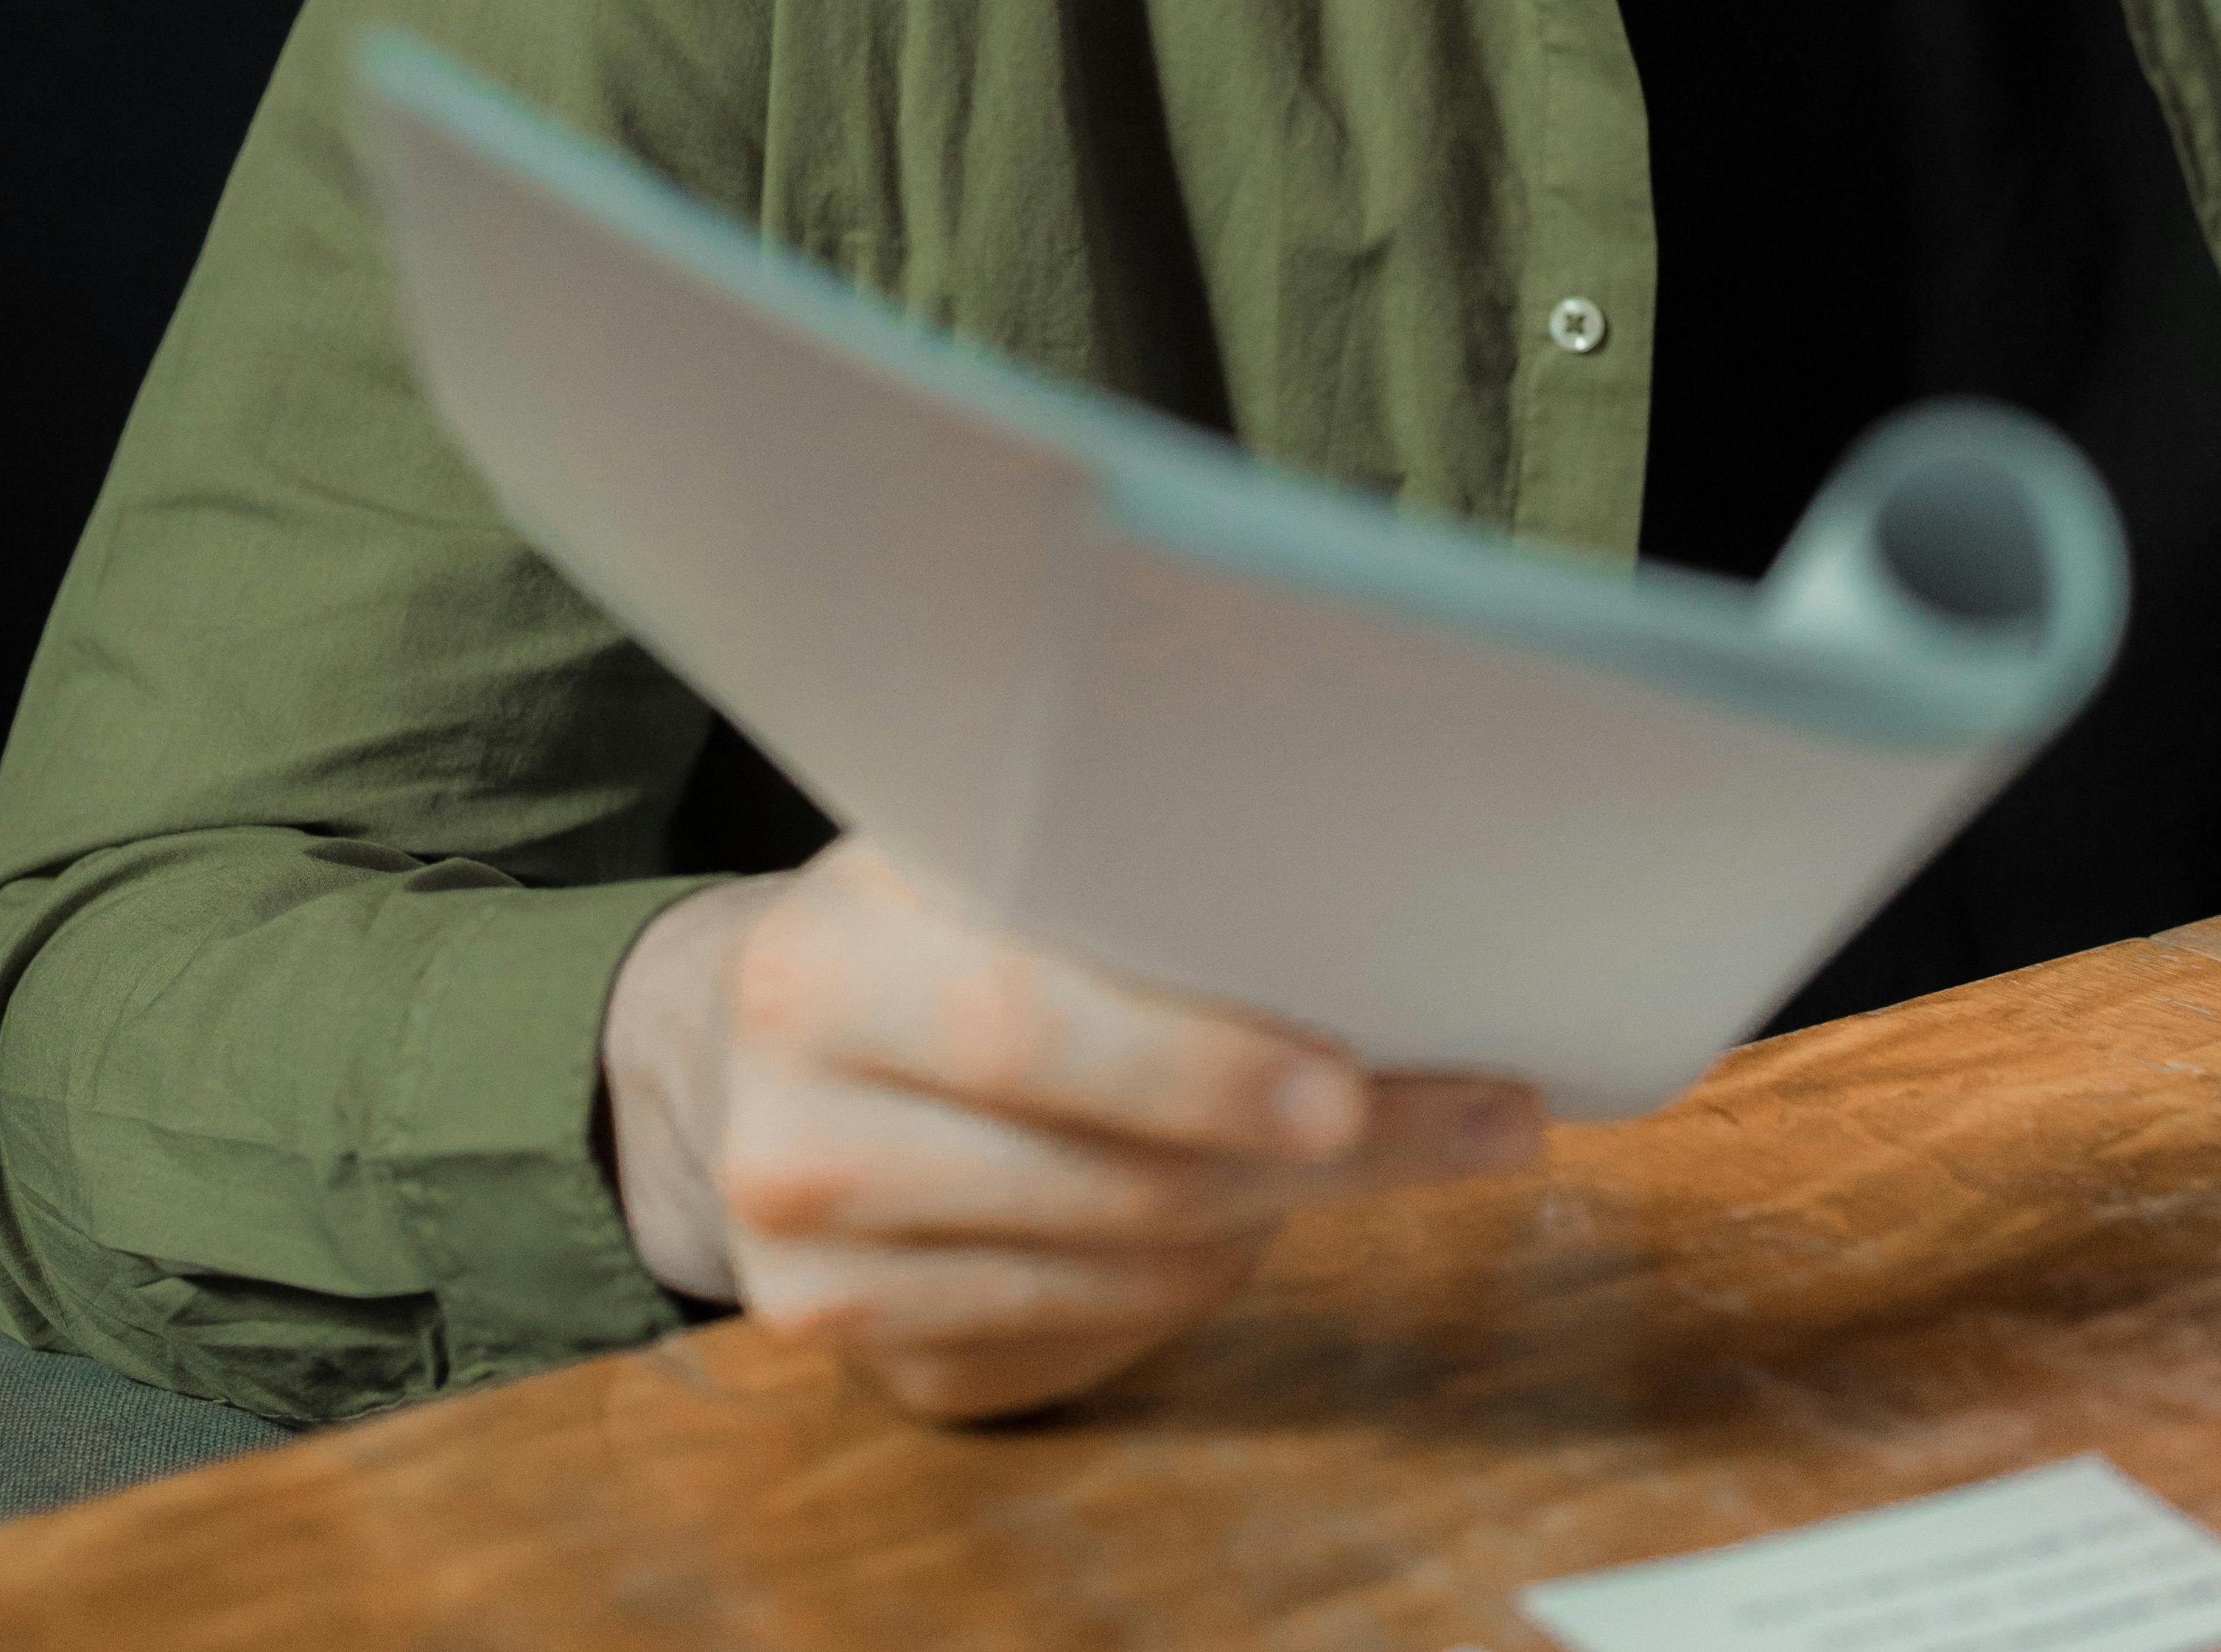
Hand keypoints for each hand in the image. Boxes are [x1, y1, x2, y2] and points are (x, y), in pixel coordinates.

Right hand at [599, 837, 1543, 1422]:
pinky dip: (1184, 1286)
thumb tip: (1347, 893)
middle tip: (1475, 1127)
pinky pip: (1083, 1342)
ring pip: (1118, 1271)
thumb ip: (1094, 871)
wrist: (745, 1043)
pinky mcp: (877, 1367)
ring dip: (1268, 1221)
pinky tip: (1232, 1218)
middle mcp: (798, 1139)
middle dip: (1307, 1158)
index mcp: (816, 969)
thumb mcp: (961, 852)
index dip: (1200, 1065)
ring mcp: (825, 1279)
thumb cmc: (911, 921)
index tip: (1354, 1081)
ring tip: (1370, 1149)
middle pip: (1106, 1178)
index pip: (1027, 1027)